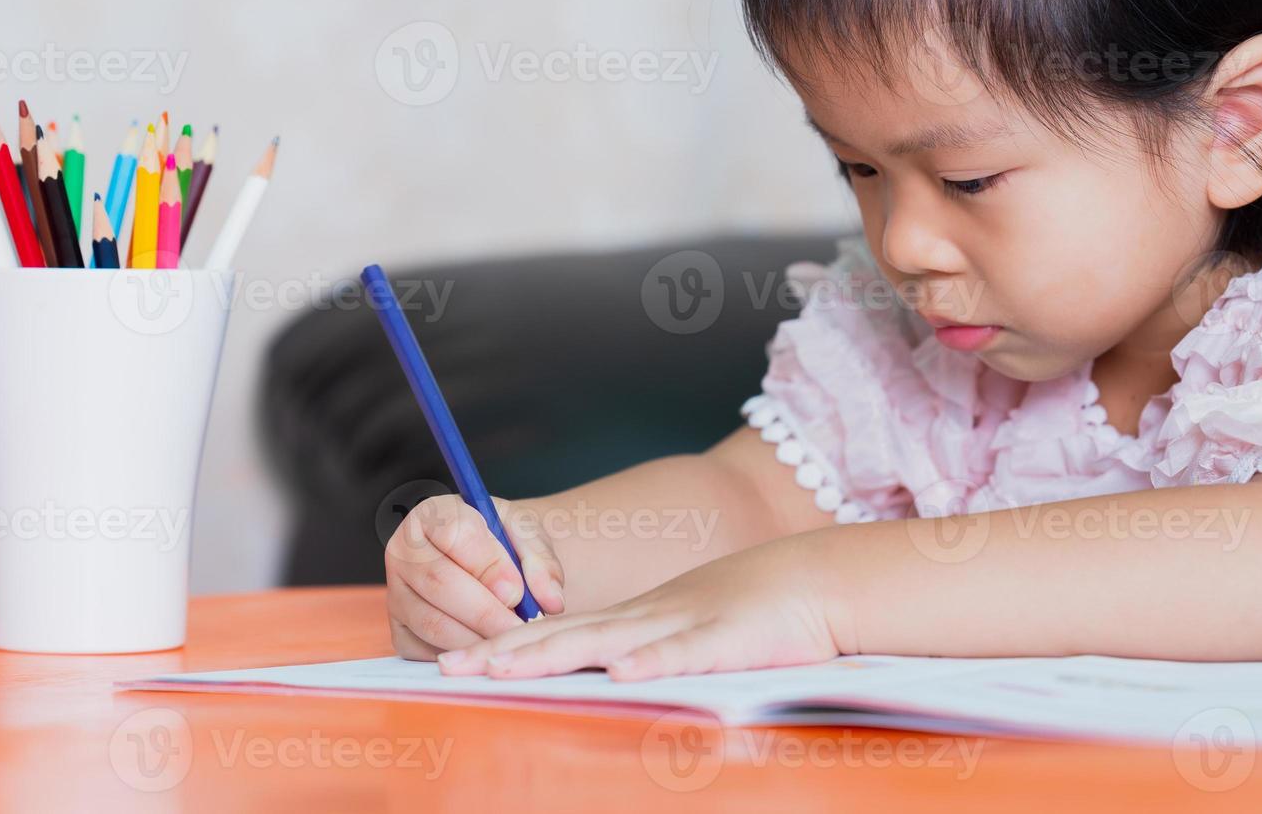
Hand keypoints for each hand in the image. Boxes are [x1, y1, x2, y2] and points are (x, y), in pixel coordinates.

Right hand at [386, 495, 565, 659]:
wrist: (492, 565)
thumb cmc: (506, 543)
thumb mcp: (527, 535)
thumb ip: (541, 560)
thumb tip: (550, 600)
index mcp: (432, 514)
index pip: (453, 533)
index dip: (487, 565)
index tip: (517, 591)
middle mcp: (403, 552)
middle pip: (439, 583)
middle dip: (486, 611)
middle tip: (521, 627)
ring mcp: (396, 594)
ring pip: (433, 623)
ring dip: (478, 638)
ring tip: (513, 642)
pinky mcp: (400, 632)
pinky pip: (427, 651)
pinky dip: (463, 656)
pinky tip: (491, 653)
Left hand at [435, 533, 838, 680]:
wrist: (812, 580)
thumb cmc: (748, 615)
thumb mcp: (681, 631)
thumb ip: (640, 653)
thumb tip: (597, 681)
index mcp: (633, 621)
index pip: (554, 634)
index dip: (503, 648)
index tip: (452, 662)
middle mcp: (645, 620)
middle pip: (563, 637)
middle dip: (503, 654)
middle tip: (448, 669)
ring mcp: (682, 625)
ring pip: (607, 643)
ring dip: (552, 656)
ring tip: (503, 670)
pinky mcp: (727, 640)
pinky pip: (685, 654)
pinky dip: (652, 663)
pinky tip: (619, 674)